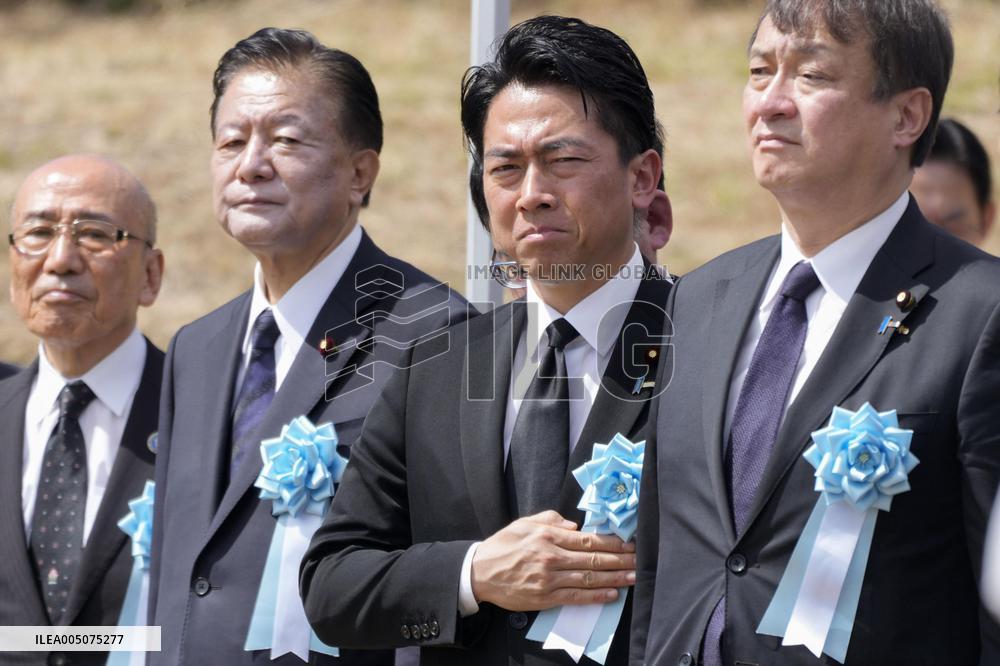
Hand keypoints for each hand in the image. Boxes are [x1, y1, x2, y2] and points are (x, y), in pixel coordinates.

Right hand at [470, 510, 634, 610]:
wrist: (479, 572)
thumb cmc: (503, 546)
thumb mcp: (524, 523)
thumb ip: (551, 519)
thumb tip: (574, 525)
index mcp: (548, 536)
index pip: (587, 539)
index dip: (612, 542)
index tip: (629, 543)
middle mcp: (551, 557)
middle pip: (593, 559)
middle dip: (620, 560)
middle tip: (640, 560)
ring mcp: (549, 579)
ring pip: (589, 578)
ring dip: (614, 578)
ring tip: (633, 577)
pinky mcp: (545, 597)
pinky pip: (576, 597)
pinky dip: (596, 596)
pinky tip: (612, 594)